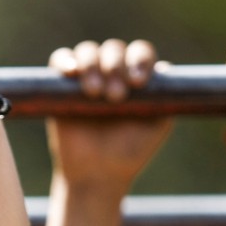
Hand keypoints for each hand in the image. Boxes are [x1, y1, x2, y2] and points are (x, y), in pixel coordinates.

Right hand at [46, 39, 173, 194]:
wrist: (98, 175)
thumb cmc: (130, 153)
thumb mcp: (157, 127)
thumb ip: (165, 99)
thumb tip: (164, 68)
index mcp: (136, 79)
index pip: (140, 53)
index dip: (140, 60)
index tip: (138, 83)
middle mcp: (112, 73)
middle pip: (114, 49)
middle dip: (115, 67)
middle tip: (116, 97)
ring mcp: (86, 78)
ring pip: (88, 51)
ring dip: (92, 65)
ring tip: (94, 92)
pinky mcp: (61, 87)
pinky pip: (60, 60)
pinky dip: (65, 60)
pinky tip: (71, 72)